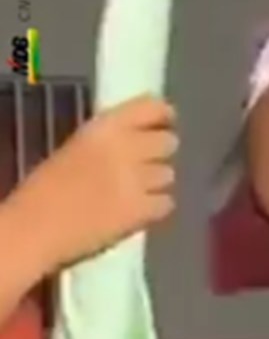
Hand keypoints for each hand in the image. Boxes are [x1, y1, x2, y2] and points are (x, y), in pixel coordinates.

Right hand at [18, 93, 177, 273]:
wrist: (29, 231)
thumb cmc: (42, 190)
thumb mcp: (76, 147)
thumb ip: (110, 140)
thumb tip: (140, 137)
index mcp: (104, 127)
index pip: (152, 107)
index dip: (163, 115)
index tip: (165, 122)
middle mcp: (126, 147)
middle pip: (169, 142)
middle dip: (158, 154)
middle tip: (143, 167)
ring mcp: (136, 180)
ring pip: (168, 174)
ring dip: (155, 183)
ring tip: (133, 193)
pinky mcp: (140, 210)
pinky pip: (166, 203)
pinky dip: (154, 208)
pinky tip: (137, 212)